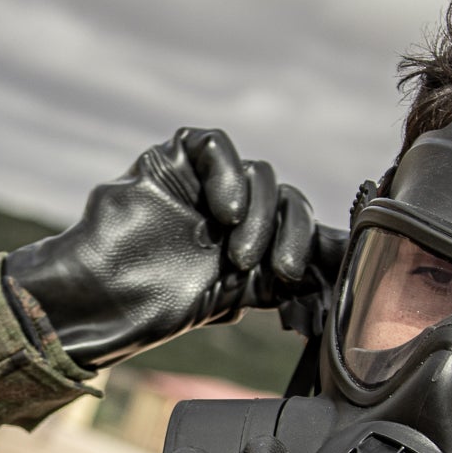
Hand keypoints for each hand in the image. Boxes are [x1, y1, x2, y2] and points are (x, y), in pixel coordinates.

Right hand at [3, 128, 339, 368]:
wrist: (101, 297)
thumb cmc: (157, 306)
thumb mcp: (239, 295)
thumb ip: (288, 278)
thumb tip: (350, 272)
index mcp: (252, 245)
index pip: (301, 227)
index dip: (323, 241)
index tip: (341, 265)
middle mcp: (233, 213)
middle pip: (288, 200)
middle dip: (293, 235)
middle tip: (280, 270)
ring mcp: (206, 184)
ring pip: (261, 175)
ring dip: (261, 214)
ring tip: (240, 255)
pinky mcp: (176, 160)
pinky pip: (216, 146)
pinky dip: (230, 173)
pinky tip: (225, 210)